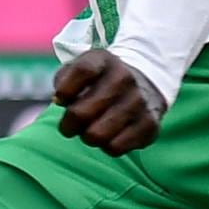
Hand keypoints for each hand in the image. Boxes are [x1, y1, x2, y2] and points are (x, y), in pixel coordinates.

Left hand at [53, 48, 167, 154]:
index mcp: (104, 60)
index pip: (82, 72)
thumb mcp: (81, 68)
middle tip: (72, 124)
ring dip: (88, 137)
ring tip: (92, 129)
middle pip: (81, 113)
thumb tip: (60, 100)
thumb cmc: (101, 81)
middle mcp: (124, 78)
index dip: (65, 90)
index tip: (61, 99)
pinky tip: (110, 135)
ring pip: (97, 135)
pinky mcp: (149, 125)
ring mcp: (139, 102)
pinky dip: (107, 146)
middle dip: (69, 124)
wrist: (145, 82)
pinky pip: (115, 148)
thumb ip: (64, 80)